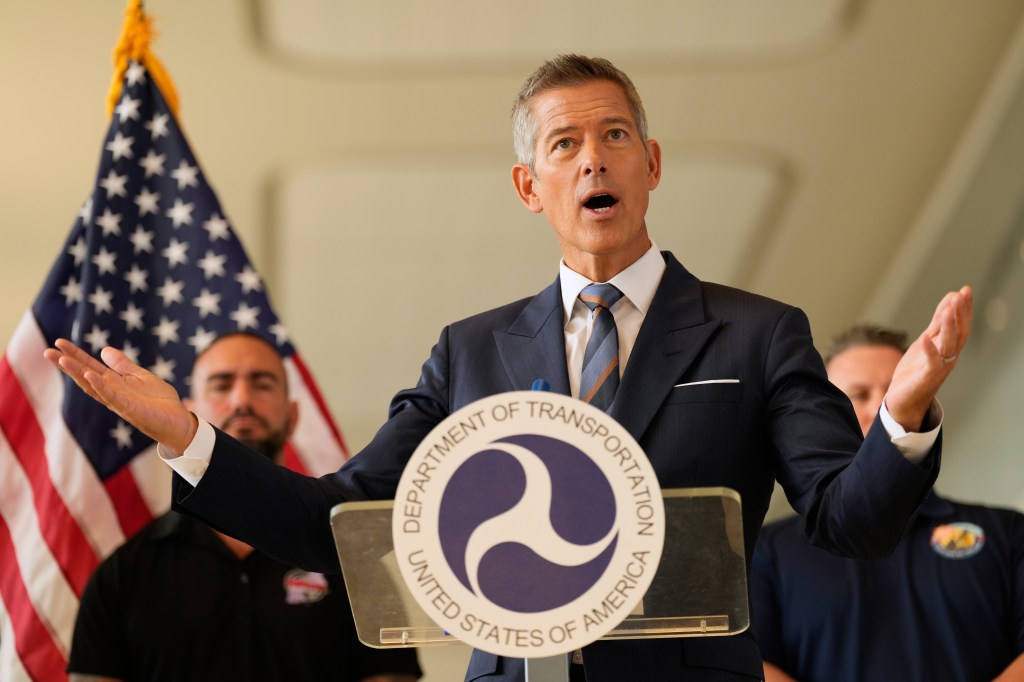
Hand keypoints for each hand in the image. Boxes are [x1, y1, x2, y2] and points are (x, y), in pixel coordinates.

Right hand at [43, 339, 196, 454]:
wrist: (177, 421)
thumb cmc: (159, 402)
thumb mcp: (140, 377)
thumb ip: (123, 365)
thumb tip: (104, 350)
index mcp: (114, 383)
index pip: (90, 366)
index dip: (76, 355)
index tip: (59, 342)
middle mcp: (112, 393)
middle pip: (85, 376)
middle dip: (67, 364)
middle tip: (47, 351)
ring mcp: (118, 402)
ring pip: (93, 387)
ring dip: (77, 374)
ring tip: (62, 360)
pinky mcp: (129, 409)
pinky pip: (111, 397)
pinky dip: (100, 386)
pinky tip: (90, 374)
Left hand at [885, 285, 972, 430]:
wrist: (904, 398)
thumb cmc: (917, 369)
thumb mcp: (927, 340)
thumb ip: (938, 322)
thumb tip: (951, 298)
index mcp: (949, 347)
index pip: (961, 325)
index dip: (964, 308)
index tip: (965, 290)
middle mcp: (948, 356)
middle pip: (959, 333)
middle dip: (960, 315)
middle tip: (961, 296)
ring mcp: (939, 367)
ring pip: (948, 346)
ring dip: (948, 328)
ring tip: (947, 311)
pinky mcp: (926, 377)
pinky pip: (931, 363)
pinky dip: (929, 350)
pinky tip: (925, 338)